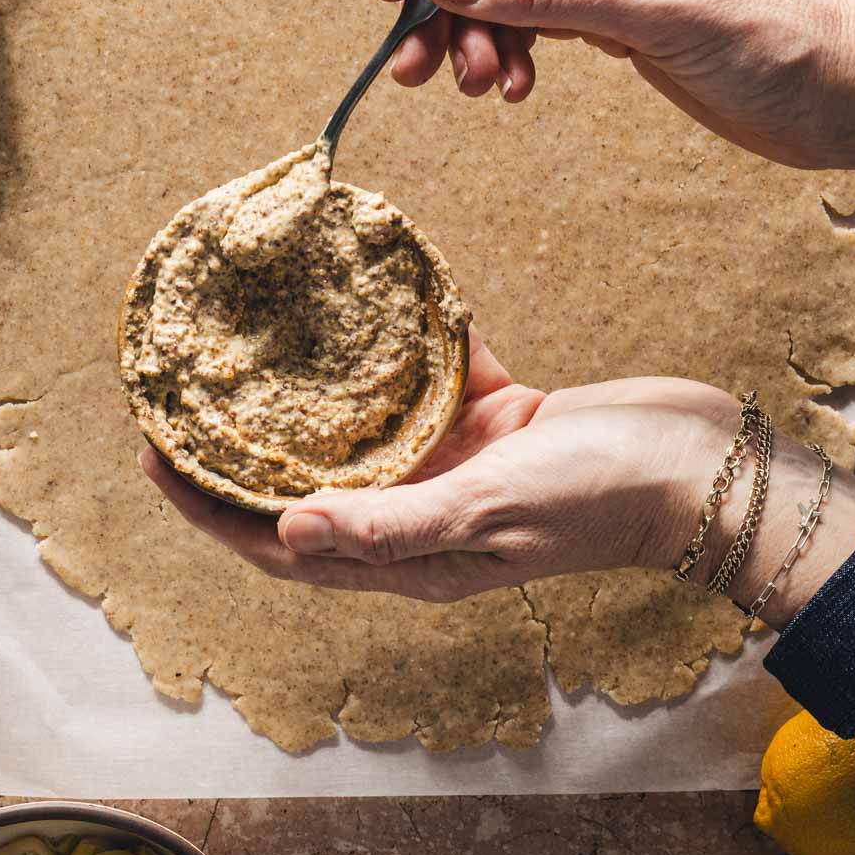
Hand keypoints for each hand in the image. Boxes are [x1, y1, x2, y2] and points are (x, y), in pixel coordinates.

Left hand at [140, 333, 740, 603]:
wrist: (698, 465)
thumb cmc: (597, 500)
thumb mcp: (483, 510)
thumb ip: (388, 524)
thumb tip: (285, 527)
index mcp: (408, 557)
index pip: (283, 544)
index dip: (212, 509)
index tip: (155, 454)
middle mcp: (421, 514)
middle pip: (308, 484)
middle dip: (243, 449)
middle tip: (187, 392)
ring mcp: (460, 464)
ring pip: (365, 427)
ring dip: (312, 394)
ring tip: (259, 343)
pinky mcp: (497, 416)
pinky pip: (430, 376)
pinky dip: (401, 341)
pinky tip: (375, 297)